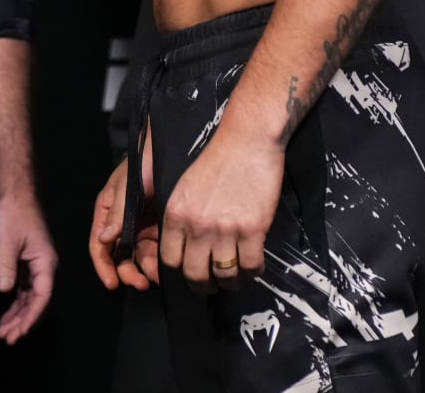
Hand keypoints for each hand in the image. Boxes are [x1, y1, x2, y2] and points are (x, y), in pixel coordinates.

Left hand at [0, 189, 56, 343]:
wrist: (16, 197)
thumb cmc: (14, 215)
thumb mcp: (6, 240)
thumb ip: (6, 266)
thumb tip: (5, 290)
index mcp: (46, 262)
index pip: (43, 296)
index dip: (32, 316)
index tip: (20, 332)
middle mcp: (45, 269)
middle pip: (38, 302)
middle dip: (24, 322)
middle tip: (8, 338)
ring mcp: (37, 269)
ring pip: (31, 300)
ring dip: (19, 317)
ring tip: (4, 333)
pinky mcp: (28, 267)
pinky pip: (24, 292)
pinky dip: (16, 305)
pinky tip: (6, 317)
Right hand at [89, 150, 158, 291]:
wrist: (169, 149)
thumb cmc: (143, 162)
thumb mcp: (127, 186)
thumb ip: (117, 213)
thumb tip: (105, 240)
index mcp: (107, 212)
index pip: (99, 245)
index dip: (103, 266)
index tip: (113, 283)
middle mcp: (121, 222)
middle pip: (119, 256)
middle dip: (128, 272)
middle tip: (142, 283)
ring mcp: (140, 226)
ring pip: (139, 257)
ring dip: (146, 269)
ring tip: (158, 276)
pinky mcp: (159, 228)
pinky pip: (156, 250)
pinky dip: (159, 261)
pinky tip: (167, 266)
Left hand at [158, 124, 284, 292]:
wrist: (246, 140)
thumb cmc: (218, 159)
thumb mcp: (185, 186)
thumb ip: (182, 216)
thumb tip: (185, 245)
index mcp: (177, 214)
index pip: (170, 260)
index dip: (181, 270)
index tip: (191, 271)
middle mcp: (197, 226)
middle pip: (195, 274)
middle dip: (204, 285)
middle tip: (213, 284)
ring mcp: (225, 230)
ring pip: (224, 275)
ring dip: (230, 282)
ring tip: (234, 277)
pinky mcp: (252, 229)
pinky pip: (250, 266)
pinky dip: (252, 271)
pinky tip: (253, 265)